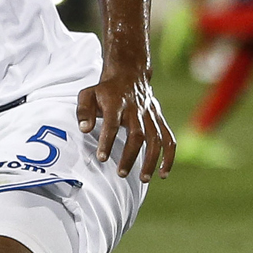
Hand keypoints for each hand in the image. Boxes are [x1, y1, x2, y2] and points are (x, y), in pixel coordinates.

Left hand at [78, 64, 173, 181]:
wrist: (129, 73)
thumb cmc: (104, 90)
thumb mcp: (87, 94)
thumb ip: (83, 111)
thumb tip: (83, 129)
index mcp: (116, 103)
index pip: (112, 123)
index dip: (107, 141)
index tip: (101, 158)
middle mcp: (136, 109)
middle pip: (137, 135)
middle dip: (130, 156)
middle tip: (120, 173)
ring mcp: (151, 115)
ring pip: (156, 139)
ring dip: (152, 160)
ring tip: (144, 179)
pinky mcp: (159, 119)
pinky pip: (169, 138)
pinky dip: (169, 156)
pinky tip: (164, 173)